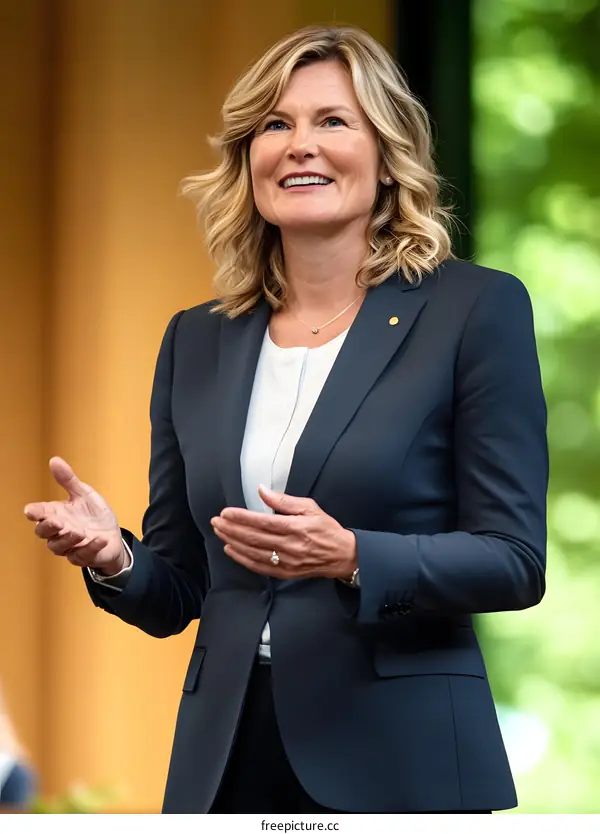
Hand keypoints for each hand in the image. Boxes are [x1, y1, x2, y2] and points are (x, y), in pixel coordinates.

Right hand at [23, 457, 124, 573]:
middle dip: (48, 527)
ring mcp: (69, 547)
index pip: (39, 514)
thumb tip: (54, 460)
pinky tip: (100, 539)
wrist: (113, 537)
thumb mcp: (84, 494)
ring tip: (80, 531)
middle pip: (44, 532)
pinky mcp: (83, 557)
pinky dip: (91, 547)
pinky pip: (83, 556)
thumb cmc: (93, 516)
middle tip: (57, 521)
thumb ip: (69, 480)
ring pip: (59, 547)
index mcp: (56, 514)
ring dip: (68, 539)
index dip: (34, 512)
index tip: (31, 510)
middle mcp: (59, 531)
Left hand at [211, 485, 356, 579]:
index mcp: (296, 527)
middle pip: (253, 538)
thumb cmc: (326, 529)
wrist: (342, 555)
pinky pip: (259, 566)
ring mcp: (286, 561)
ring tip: (220, 532)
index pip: (262, 522)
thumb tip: (263, 491)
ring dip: (233, 542)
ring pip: (253, 552)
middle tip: (216, 521)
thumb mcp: (310, 507)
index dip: (241, 517)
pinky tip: (231, 550)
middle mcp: (289, 546)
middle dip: (231, 528)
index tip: (226, 512)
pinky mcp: (285, 572)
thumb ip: (284, 501)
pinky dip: (242, 559)